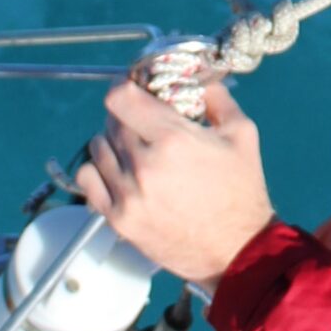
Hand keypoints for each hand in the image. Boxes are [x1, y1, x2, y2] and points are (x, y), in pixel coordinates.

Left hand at [74, 78, 277, 295]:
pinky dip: (99, 170)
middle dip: (126, 116)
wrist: (236, 251)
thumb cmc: (242, 192)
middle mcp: (144, 165)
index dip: (123, 86)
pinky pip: (88, 180)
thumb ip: (217, 99)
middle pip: (111, 121)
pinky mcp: (118, 219)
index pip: (121, 98)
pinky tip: (118, 172)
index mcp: (173, 139)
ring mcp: (127, 194)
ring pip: (97, 148)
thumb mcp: (242, 135)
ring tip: (134, 150)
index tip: (131, 87)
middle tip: (143, 122)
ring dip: (112, 142)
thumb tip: (198, 79)